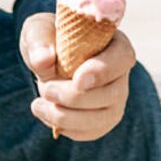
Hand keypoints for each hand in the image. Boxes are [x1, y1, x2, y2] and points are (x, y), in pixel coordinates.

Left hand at [20, 12, 135, 141]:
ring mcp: (115, 97)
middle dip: (76, 98)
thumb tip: (43, 60)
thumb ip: (39, 40)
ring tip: (38, 106)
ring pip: (104, 118)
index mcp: (114, 42)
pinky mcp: (103, 117)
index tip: (77, 80)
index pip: (122, 58)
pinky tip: (46, 115)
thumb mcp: (38, 29)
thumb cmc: (47, 36)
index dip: (103, 72)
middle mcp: (120, 72)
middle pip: (113, 93)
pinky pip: (93, 131)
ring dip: (69, 117)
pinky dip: (69, 128)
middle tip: (46, 90)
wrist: (44, 55)